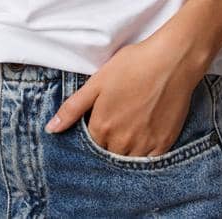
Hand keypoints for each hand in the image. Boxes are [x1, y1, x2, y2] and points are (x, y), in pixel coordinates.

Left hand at [44, 36, 207, 156]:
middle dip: (109, 143)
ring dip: (126, 150)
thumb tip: (50, 129)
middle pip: (109, 154)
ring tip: (132, 127)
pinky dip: (145, 155)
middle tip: (119, 121)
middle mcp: (121, 142)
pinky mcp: (164, 144)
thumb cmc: (133, 66)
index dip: (95, 132)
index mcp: (102, 127)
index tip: (103, 119)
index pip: (91, 144)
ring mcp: (144, 144)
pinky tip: (146, 137)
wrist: (171, 61)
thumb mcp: (97, 82)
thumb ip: (72, 109)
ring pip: (128, 160)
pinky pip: (149, 161)